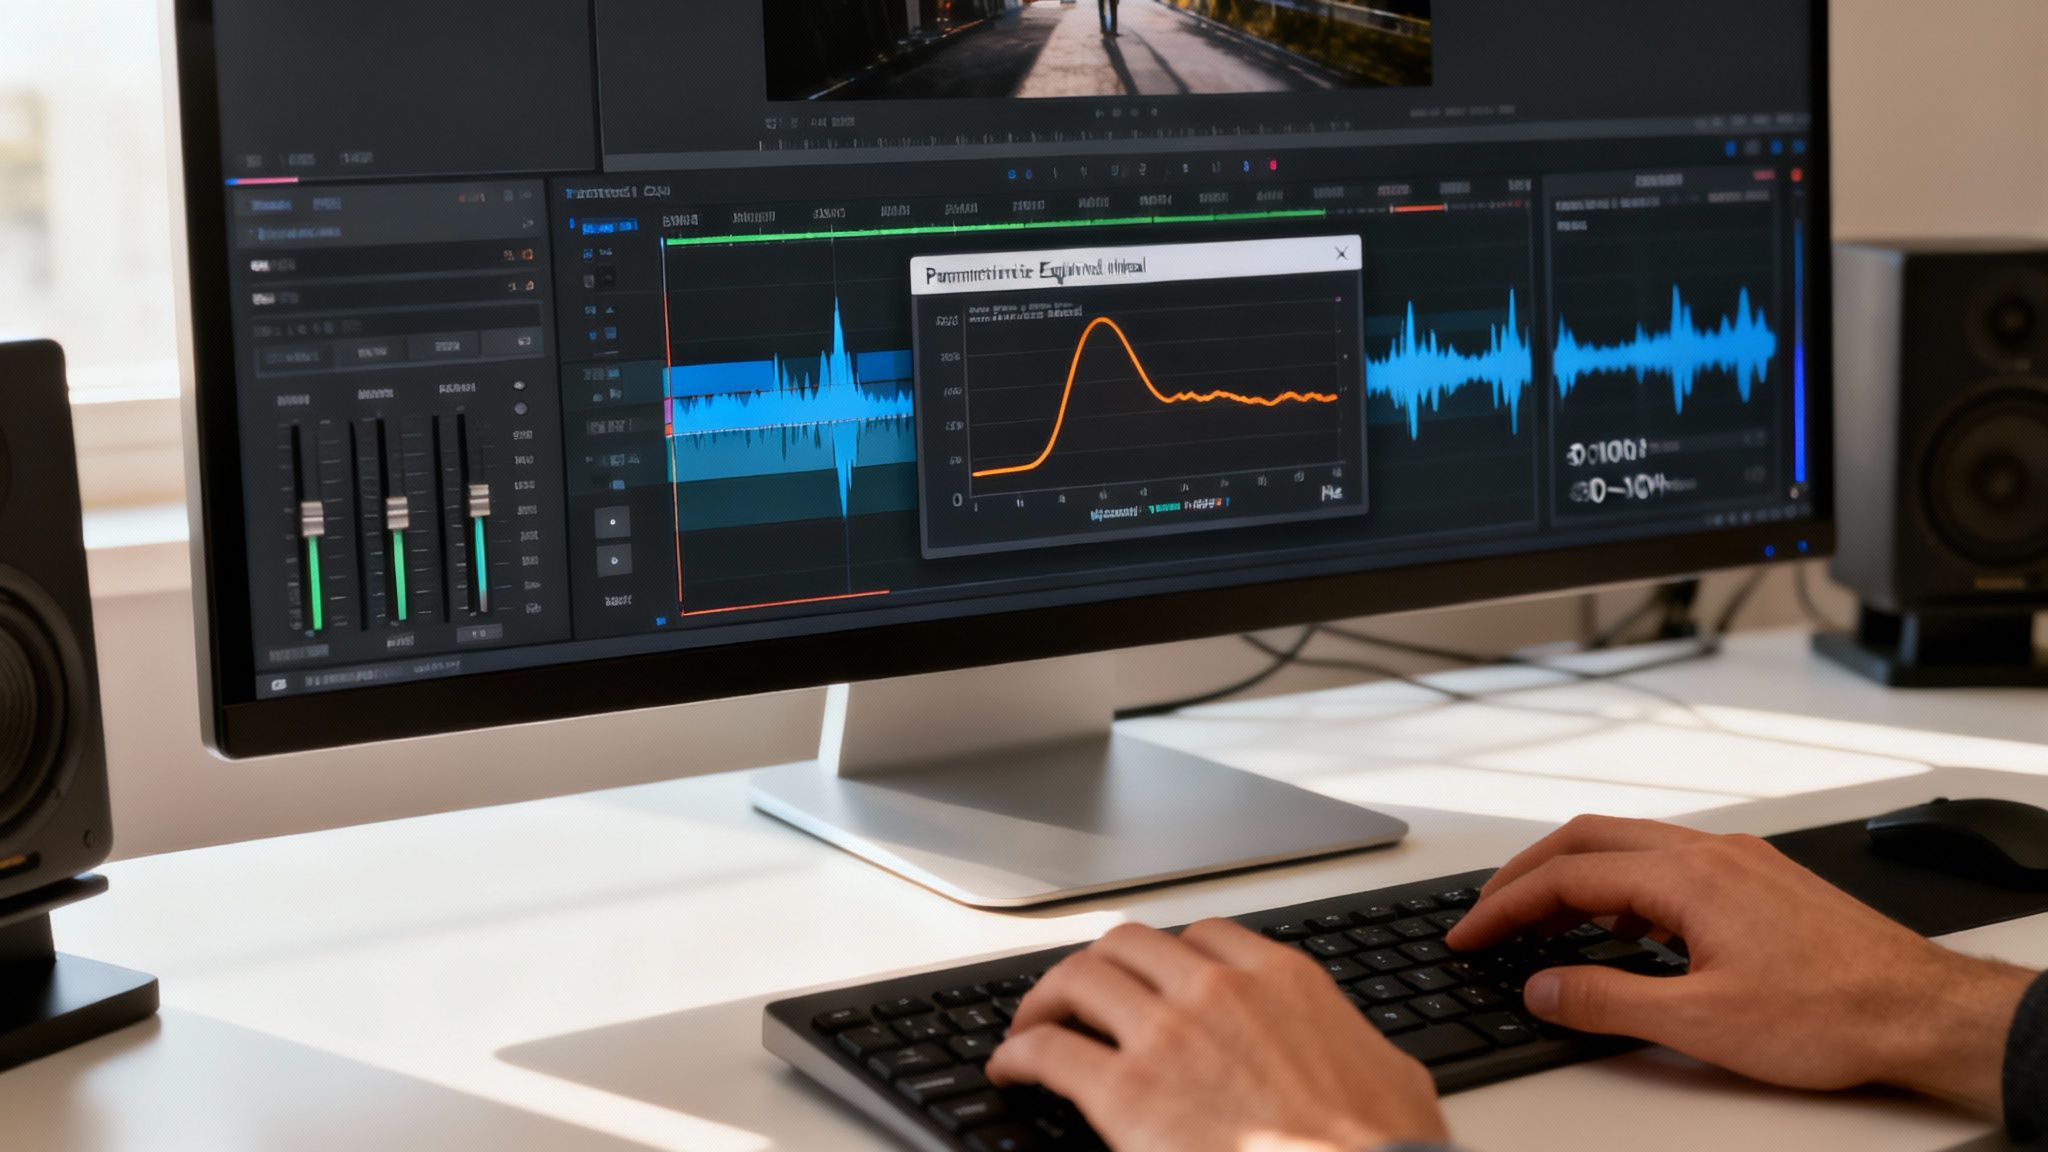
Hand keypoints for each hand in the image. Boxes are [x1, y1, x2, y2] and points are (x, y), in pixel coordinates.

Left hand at [988, 920, 1448, 1151]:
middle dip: (1098, 966)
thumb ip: (1356, 1048)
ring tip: (1032, 1025)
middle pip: (1130, 944)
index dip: (1167, 956)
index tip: (1150, 978)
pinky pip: (1049, 1052)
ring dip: (1047, 999)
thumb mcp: (1390, 1077)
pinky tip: (1011, 1070)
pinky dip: (1018, 1053)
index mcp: (1284, 981)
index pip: (1205, 936)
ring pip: (1080, 978)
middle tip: (1079, 996)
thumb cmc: (1386, 1150)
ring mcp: (1169, 1034)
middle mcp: (1219, 990)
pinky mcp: (1127, 1091)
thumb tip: (1364, 1061)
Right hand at [1445, 815, 2036, 1111]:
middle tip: (1487, 915)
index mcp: (1686, 876)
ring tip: (1540, 922)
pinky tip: (1621, 925)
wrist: (1921, 1012)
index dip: (1505, 906)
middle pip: (1587, 839)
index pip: (1566, 876)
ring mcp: (1738, 861)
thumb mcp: (1701, 1023)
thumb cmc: (1833, 1013)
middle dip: (1525, 875)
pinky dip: (1619, 884)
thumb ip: (1607, 1002)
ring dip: (1573, 875)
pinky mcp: (1759, 880)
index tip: (1470, 935)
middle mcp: (1710, 852)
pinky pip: (1666, 862)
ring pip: (1629, 845)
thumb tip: (1542, 987)